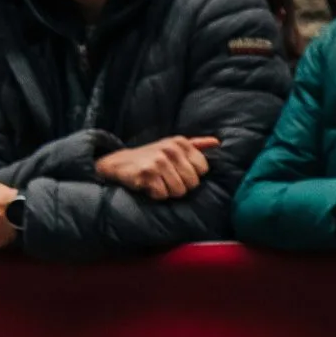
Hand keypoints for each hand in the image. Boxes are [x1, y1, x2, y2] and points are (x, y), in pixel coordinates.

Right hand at [97, 135, 220, 200]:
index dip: (191, 175)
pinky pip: (163, 194)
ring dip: (168, 191)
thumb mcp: (173, 146)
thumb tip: (217, 142)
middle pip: (193, 183)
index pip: (203, 169)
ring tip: (157, 181)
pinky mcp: (147, 173)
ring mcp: (159, 160)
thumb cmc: (152, 157)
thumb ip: (196, 145)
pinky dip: (155, 194)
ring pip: (179, 191)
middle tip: (165, 178)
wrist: (119, 163)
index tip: (178, 171)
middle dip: (180, 185)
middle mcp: (171, 149)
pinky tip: (148, 185)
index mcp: (181, 142)